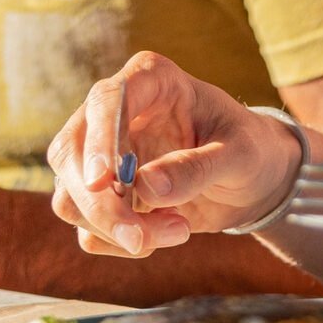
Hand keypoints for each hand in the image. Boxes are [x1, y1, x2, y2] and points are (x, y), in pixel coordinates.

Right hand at [46, 51, 301, 257]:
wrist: (253, 179)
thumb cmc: (250, 149)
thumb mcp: (240, 154)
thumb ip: (197, 167)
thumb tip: (145, 186)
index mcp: (151, 80)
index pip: (107, 100)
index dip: (99, 139)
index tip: (103, 180)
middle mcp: (114, 112)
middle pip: (70, 153)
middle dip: (100, 203)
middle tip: (140, 237)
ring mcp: (101, 155)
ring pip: (70, 196)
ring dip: (114, 228)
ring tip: (178, 230)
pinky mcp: (102, 195)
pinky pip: (87, 227)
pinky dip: (118, 242)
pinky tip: (164, 232)